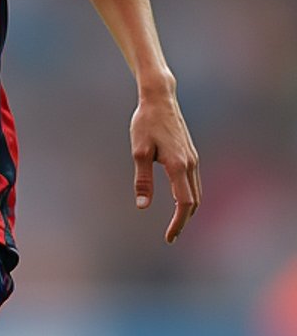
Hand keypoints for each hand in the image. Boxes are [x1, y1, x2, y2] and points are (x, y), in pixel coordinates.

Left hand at [130, 89, 200, 243]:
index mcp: (178, 164)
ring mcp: (193, 158)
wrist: (159, 99)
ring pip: (197, 192)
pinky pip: (194, 182)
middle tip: (171, 236)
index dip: (178, 223)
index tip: (169, 237)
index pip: (184, 202)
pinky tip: (180, 202)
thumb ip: (143, 180)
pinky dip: (190, 197)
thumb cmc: (146, 123)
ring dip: (188, 211)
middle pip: (194, 201)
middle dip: (184, 221)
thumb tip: (143, 206)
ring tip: (176, 224)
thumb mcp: (139, 152)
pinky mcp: (190, 154)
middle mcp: (190, 163)